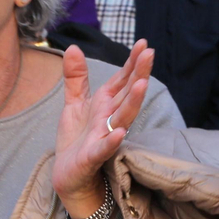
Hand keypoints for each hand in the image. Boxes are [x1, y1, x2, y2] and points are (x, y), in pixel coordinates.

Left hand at [52, 41, 152, 218]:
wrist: (67, 175)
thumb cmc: (76, 140)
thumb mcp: (74, 103)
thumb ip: (76, 77)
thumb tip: (74, 47)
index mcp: (105, 105)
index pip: (122, 81)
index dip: (132, 63)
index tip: (144, 44)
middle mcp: (109, 120)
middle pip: (127, 95)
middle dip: (138, 75)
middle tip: (150, 54)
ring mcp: (103, 138)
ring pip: (122, 118)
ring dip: (132, 102)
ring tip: (141, 84)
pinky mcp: (93, 157)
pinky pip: (104, 148)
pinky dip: (112, 141)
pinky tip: (120, 133)